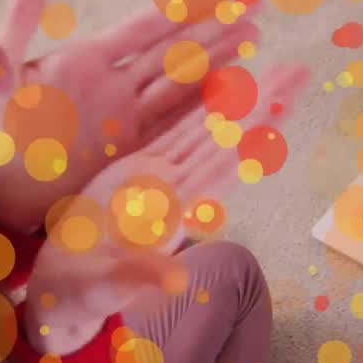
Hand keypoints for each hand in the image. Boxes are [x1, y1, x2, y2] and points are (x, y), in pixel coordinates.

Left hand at [0, 0, 261, 230]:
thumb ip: (19, 25)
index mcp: (82, 61)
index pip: (143, 28)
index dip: (180, 7)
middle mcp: (110, 87)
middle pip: (172, 53)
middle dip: (214, 31)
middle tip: (256, 9)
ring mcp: (122, 121)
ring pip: (182, 88)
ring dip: (218, 66)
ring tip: (255, 41)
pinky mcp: (127, 154)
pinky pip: (174, 128)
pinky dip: (205, 114)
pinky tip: (235, 100)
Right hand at [24, 62, 309, 354]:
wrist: (63, 289)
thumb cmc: (80, 292)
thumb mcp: (105, 286)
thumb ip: (138, 277)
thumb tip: (176, 280)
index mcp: (170, 210)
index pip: (219, 164)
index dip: (249, 134)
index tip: (281, 105)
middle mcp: (175, 190)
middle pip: (226, 140)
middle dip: (262, 106)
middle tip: (300, 72)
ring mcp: (160, 178)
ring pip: (207, 131)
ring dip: (241, 102)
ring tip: (276, 70)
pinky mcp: (139, 170)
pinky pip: (174, 131)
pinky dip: (198, 107)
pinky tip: (221, 86)